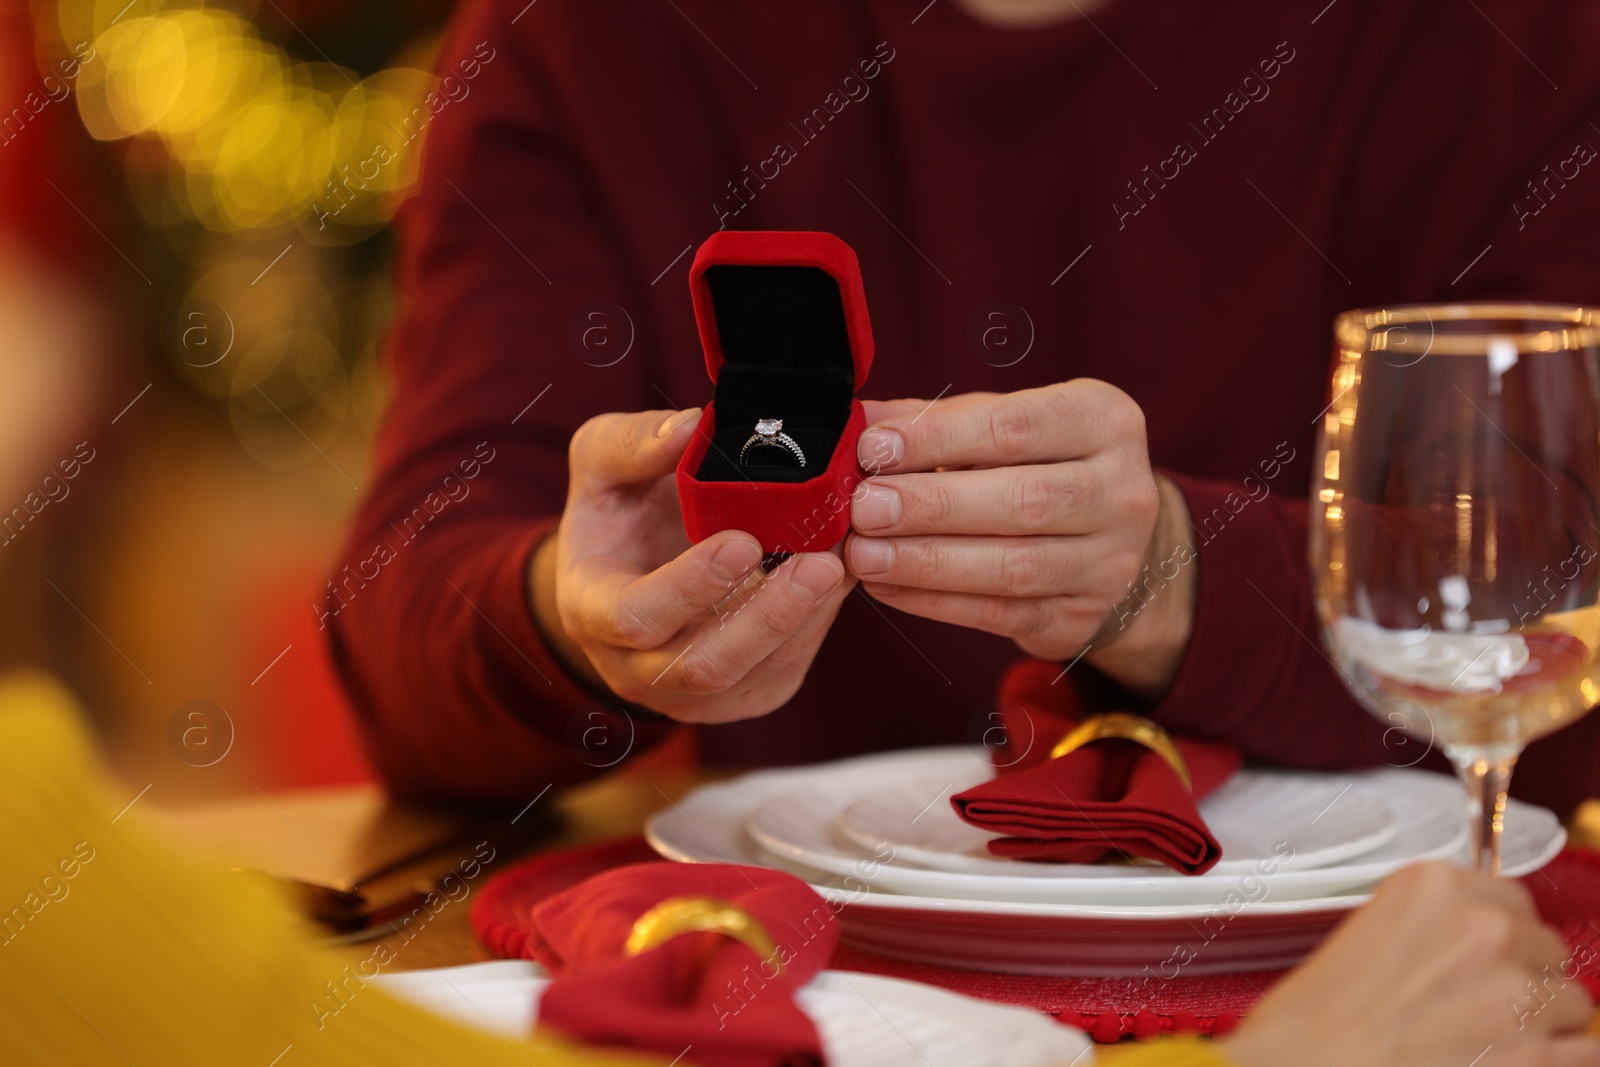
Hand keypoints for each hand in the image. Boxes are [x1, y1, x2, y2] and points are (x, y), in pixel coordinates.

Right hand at [530, 407, 852, 723]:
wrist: (631, 571)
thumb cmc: (617, 515)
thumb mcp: (600, 463)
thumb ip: (632, 443)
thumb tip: (689, 428)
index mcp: (591, 612)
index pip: (636, 617)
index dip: (689, 587)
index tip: (744, 542)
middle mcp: (635, 669)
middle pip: (704, 664)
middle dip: (768, 615)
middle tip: (821, 562)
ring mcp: (693, 694)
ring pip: (756, 671)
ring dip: (804, 618)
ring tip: (842, 562)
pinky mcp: (744, 695)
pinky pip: (784, 669)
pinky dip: (817, 624)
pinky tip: (839, 578)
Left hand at [845, 380, 1191, 696]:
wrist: (1110, 541)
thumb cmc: (1039, 465)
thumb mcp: (1000, 426)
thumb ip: (934, 421)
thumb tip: (856, 423)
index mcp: (1103, 421)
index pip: (1016, 426)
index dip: (938, 438)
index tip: (873, 448)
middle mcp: (1122, 490)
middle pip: (1021, 500)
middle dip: (932, 506)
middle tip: (865, 508)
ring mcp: (1110, 561)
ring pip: (1014, 566)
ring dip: (927, 562)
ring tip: (864, 554)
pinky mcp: (1082, 616)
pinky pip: (1002, 614)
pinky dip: (936, 602)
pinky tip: (887, 588)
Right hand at [1223, 862, 1597, 1066]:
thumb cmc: (1313, 1022)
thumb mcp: (1364, 936)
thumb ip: (1430, 929)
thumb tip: (1476, 949)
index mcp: (1433, 886)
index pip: (1511, 897)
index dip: (1499, 934)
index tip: (1486, 956)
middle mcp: (1483, 927)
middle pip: (1546, 947)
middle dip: (1522, 978)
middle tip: (1479, 1008)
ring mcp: (1514, 992)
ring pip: (1573, 1002)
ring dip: (1542, 1024)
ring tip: (1495, 1044)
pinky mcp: (1534, 1056)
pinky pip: (1586, 1053)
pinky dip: (1560, 1060)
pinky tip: (1520, 1064)